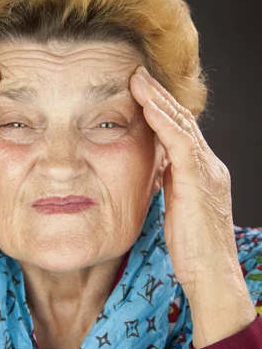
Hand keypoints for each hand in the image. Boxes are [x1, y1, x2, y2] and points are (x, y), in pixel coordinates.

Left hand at [130, 65, 242, 303]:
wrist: (211, 274)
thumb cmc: (193, 249)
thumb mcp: (177, 209)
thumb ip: (170, 186)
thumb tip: (155, 170)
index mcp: (202, 173)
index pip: (180, 133)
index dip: (160, 110)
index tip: (140, 92)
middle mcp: (209, 166)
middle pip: (182, 121)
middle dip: (159, 96)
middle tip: (137, 74)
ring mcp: (207, 171)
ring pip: (182, 126)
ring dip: (158, 100)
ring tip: (138, 78)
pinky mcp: (200, 181)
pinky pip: (181, 143)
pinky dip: (164, 122)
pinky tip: (147, 105)